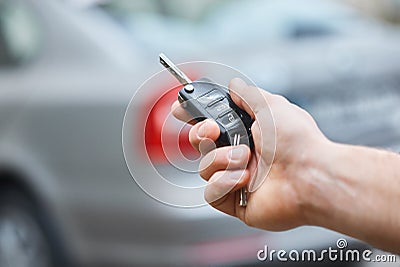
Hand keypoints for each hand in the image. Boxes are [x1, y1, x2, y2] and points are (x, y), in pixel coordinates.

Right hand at [172, 78, 329, 229]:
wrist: (310, 175)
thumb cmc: (297, 141)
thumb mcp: (271, 105)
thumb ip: (248, 94)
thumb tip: (234, 85)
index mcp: (248, 133)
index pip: (212, 125)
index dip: (195, 117)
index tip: (180, 110)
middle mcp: (241, 156)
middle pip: (201, 145)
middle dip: (200, 134)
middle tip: (211, 130)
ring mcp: (237, 180)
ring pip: (204, 168)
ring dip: (221, 159)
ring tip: (245, 157)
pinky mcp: (236, 202)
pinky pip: (211, 192)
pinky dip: (224, 182)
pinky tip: (245, 179)